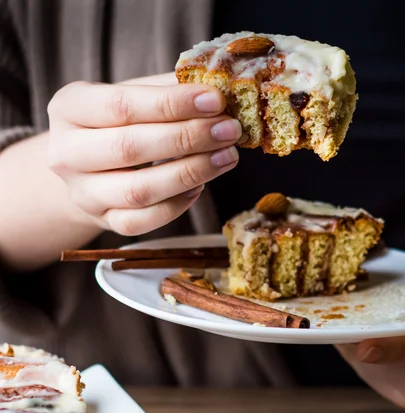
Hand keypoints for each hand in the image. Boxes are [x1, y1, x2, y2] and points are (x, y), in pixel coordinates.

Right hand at [47, 72, 240, 235]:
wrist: (89, 165)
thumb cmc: (120, 122)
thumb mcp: (134, 94)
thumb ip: (168, 89)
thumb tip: (219, 91)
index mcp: (69, 108)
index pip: (121, 106)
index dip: (172, 104)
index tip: (215, 101)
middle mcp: (67, 153)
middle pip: (130, 148)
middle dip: (188, 138)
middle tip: (229, 130)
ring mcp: (84, 194)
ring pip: (138, 191)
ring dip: (190, 173)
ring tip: (226, 156)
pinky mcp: (106, 221)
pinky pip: (145, 221)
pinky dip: (178, 204)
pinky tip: (201, 185)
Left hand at [336, 239, 404, 407]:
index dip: (396, 349)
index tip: (363, 346)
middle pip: (386, 355)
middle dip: (353, 328)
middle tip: (326, 298)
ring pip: (364, 359)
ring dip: (344, 331)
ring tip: (333, 303)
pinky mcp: (396, 392)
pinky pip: (360, 363)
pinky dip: (347, 339)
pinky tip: (345, 318)